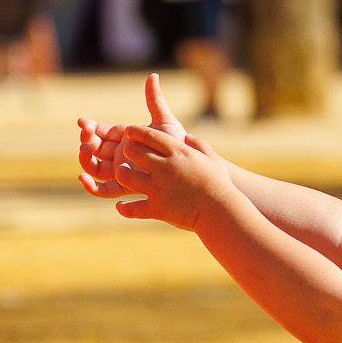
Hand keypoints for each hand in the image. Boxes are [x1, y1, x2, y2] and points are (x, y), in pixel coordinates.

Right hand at [76, 72, 209, 200]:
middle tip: (84, 134)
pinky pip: (103, 191)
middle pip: (97, 149)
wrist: (187, 168)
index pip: (104, 132)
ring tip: (85, 150)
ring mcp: (122, 172)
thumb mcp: (165, 122)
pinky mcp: (124, 187)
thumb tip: (153, 76)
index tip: (82, 122)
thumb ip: (155, 100)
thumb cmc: (178, 144)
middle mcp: (121, 156)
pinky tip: (83, 177)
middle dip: (87, 141)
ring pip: (96, 168)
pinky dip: (90, 186)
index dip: (92, 127)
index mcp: (127, 139)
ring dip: (86, 159)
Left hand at [86, 111, 230, 229]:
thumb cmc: (219, 184)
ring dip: (121, 174)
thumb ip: (199, 145)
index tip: (129, 132)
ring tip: (121, 175)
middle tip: (125, 153)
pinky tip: (121, 206)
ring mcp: (158, 187)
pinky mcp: (156, 208)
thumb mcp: (211, 159)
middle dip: (127, 151)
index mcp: (178, 152)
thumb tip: (188, 137)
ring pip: (125, 176)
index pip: (150, 136)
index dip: (136, 132)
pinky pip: (131, 208)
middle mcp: (164, 166)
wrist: (220, 210)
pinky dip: (124, 208)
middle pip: (133, 151)